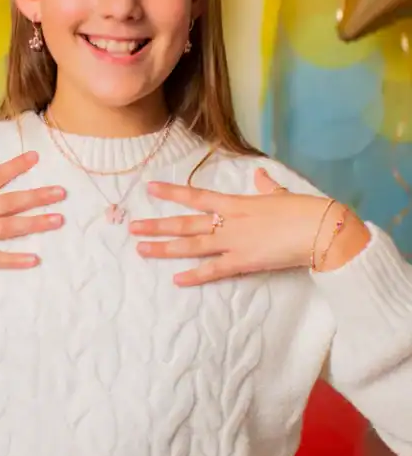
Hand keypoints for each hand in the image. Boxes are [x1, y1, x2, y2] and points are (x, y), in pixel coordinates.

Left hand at [130, 168, 363, 285]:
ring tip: (142, 249)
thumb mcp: (281, 194)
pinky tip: (176, 279)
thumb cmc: (304, 209)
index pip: (197, 196)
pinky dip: (195, 275)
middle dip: (158, 226)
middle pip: (186, 224)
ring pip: (192, 246)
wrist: (321, 229)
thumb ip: (266, 186)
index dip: (172, 192)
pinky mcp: (244, 262)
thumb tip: (260, 176)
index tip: (150, 189)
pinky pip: (214, 270)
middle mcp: (229, 222)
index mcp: (237, 202)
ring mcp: (235, 243)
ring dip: (166, 248)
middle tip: (133, 228)